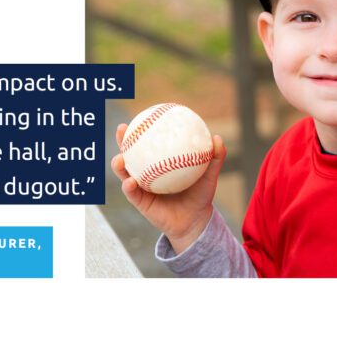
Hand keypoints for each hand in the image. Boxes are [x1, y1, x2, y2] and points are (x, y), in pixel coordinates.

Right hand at [110, 123, 225, 253]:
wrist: (195, 221)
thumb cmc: (200, 195)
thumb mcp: (208, 176)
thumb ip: (214, 158)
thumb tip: (217, 138)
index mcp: (158, 163)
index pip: (147, 142)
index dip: (141, 129)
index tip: (140, 116)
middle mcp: (146, 173)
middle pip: (130, 153)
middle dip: (122, 141)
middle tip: (122, 129)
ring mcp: (140, 187)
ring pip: (124, 173)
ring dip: (119, 164)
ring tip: (120, 158)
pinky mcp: (139, 202)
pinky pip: (131, 193)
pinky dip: (129, 186)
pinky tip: (131, 181)